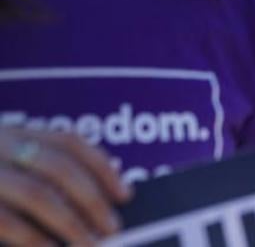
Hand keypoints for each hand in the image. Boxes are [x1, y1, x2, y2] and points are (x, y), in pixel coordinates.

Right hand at [0, 128, 130, 244]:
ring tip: (91, 243)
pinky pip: (8, 221)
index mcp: (16, 135)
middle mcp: (1, 146)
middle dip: (92, 200)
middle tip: (112, 228)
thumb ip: (40, 174)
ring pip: (38, 194)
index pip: (70, 143)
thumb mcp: (7, 166)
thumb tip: (100, 202)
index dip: (102, 169)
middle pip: (60, 167)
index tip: (126, 195)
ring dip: (71, 223)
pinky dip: (35, 238)